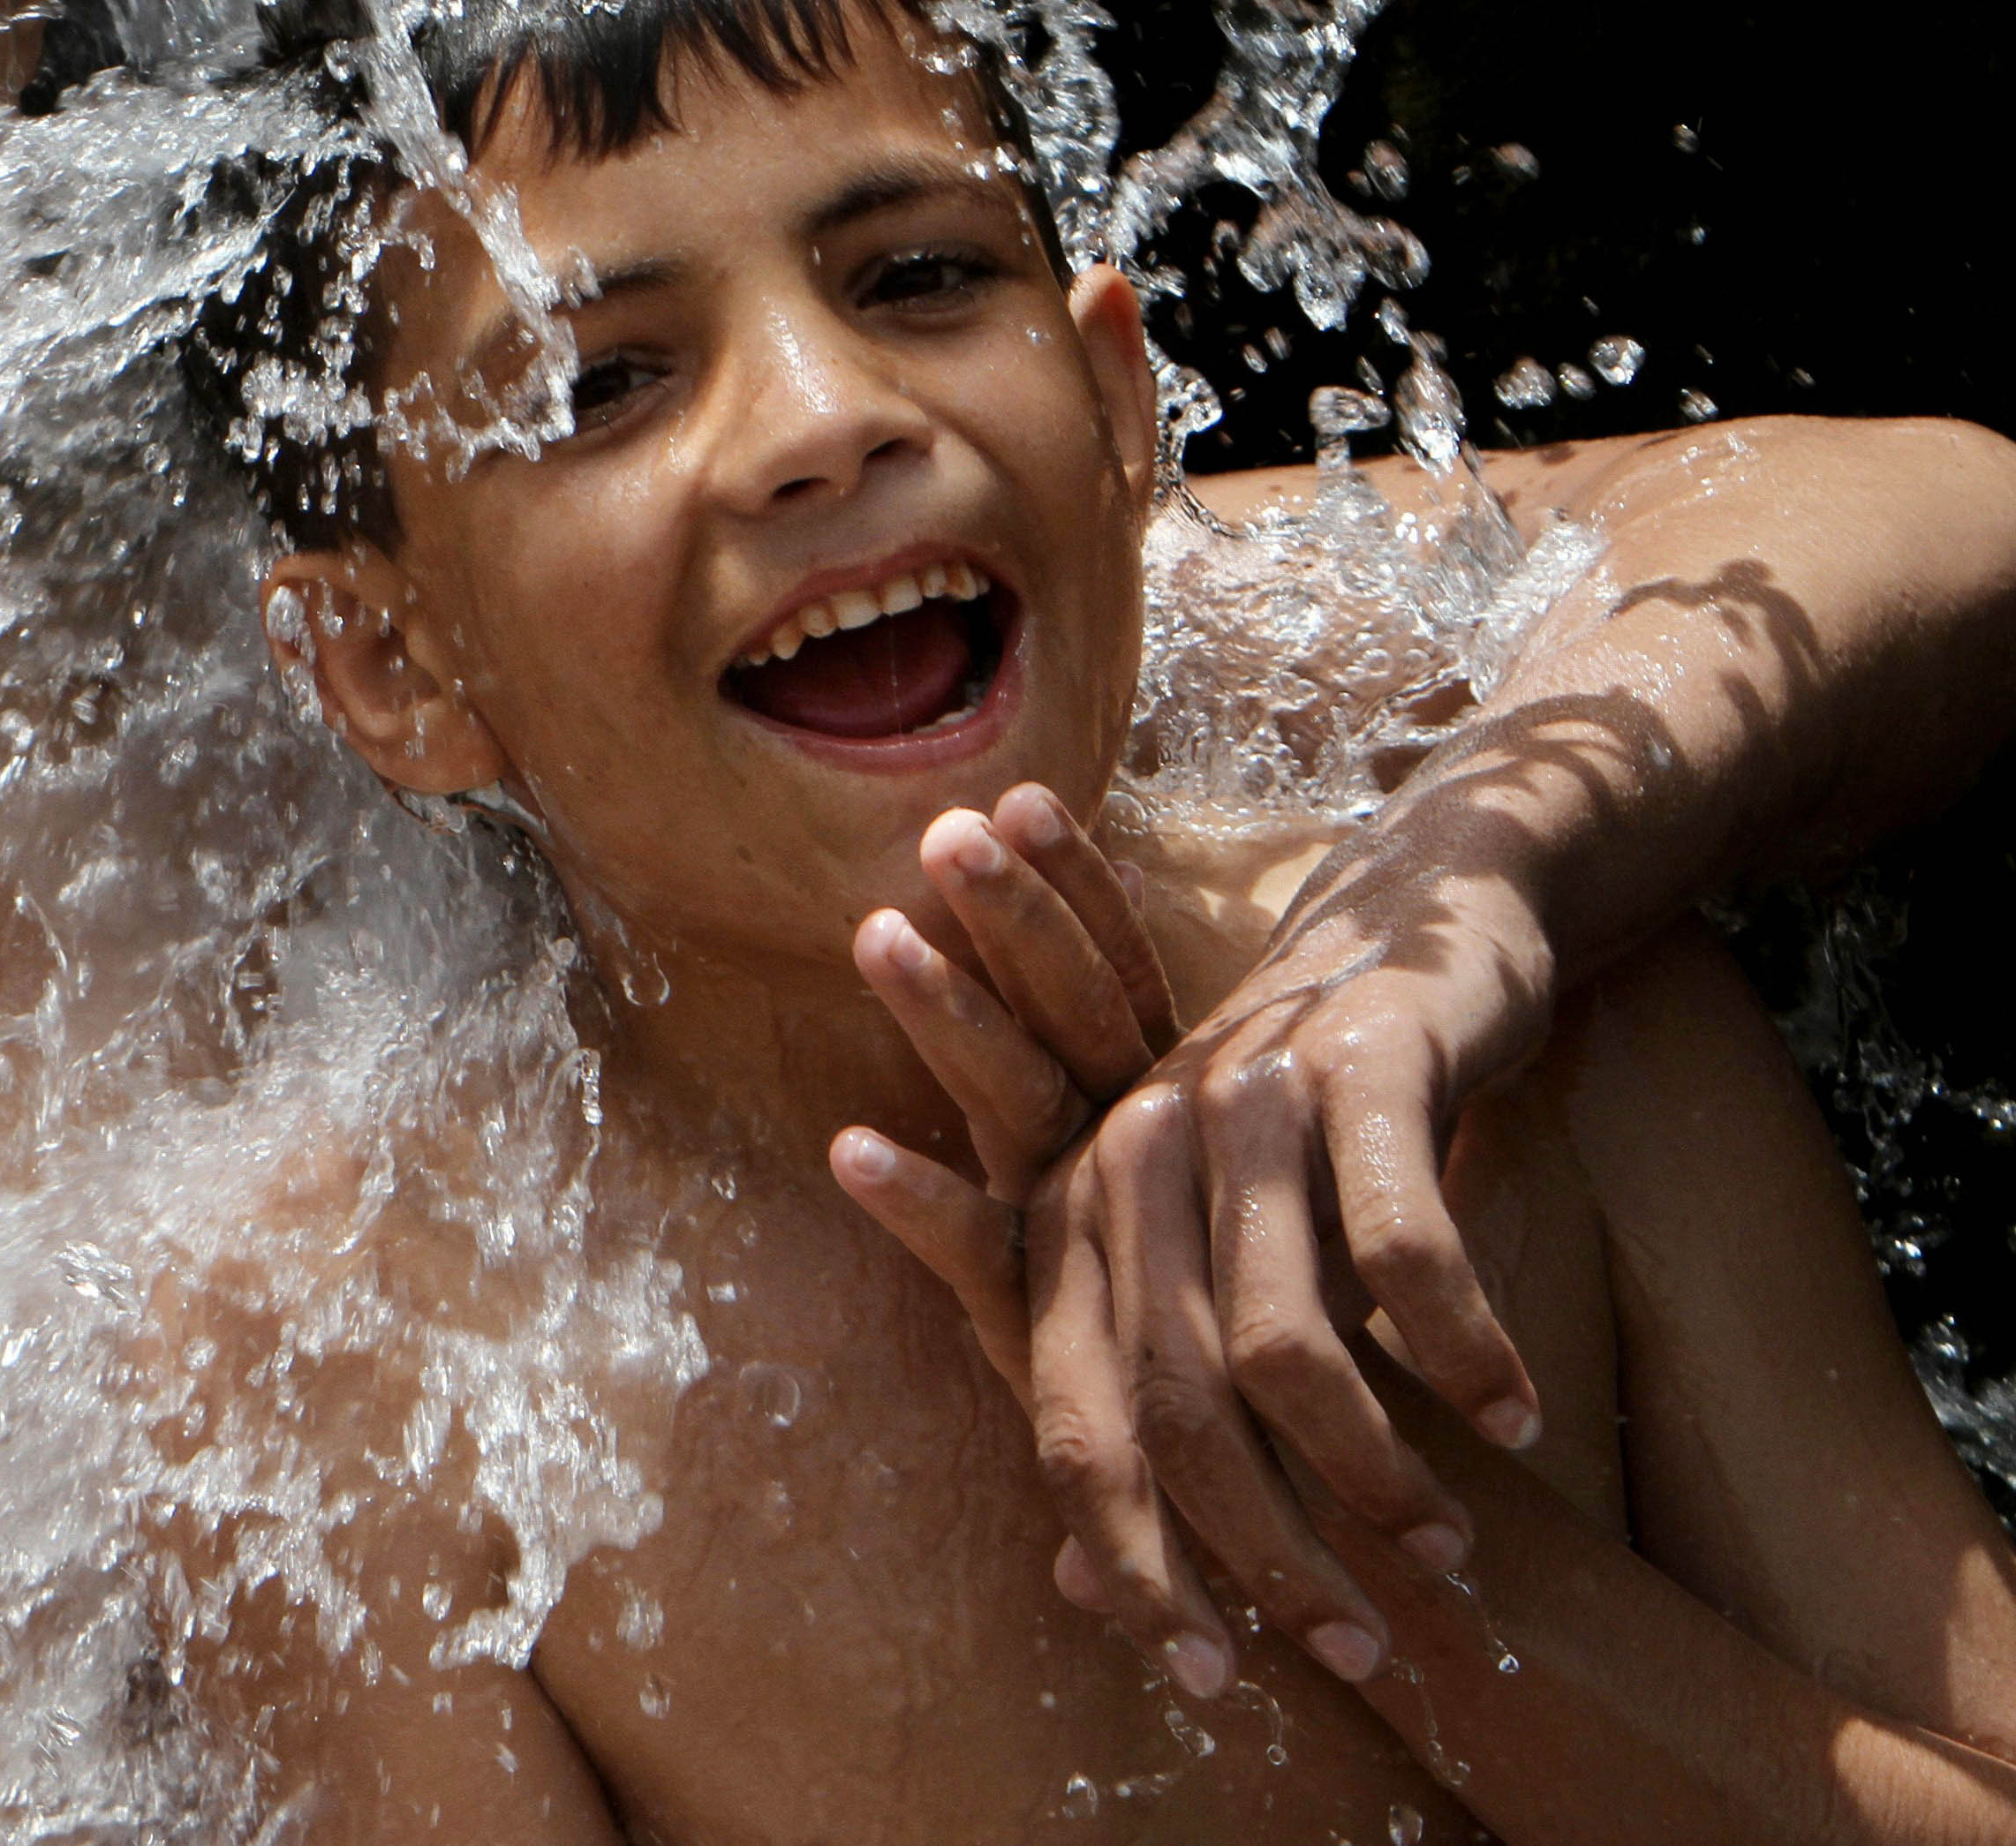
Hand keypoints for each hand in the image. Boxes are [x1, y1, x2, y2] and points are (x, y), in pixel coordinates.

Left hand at [830, 786, 1523, 1699]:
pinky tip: (1517, 1418)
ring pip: (1283, 1349)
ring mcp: (1242, 1110)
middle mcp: (1131, 1163)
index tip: (1203, 1675)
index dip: (1132, 1561)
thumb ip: (1149, 1402)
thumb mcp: (1211, 1258)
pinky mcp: (1359, 1069)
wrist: (1417, 913)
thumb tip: (1084, 1588)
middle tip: (1351, 1643)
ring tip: (1443, 1547)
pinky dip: (1464, 1357)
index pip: (1072, 1426)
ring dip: (1373, 1474)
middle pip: (1168, 1410)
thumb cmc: (1302, 1132)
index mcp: (1073, 1218)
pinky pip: (1405, 1254)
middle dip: (1260, 1552)